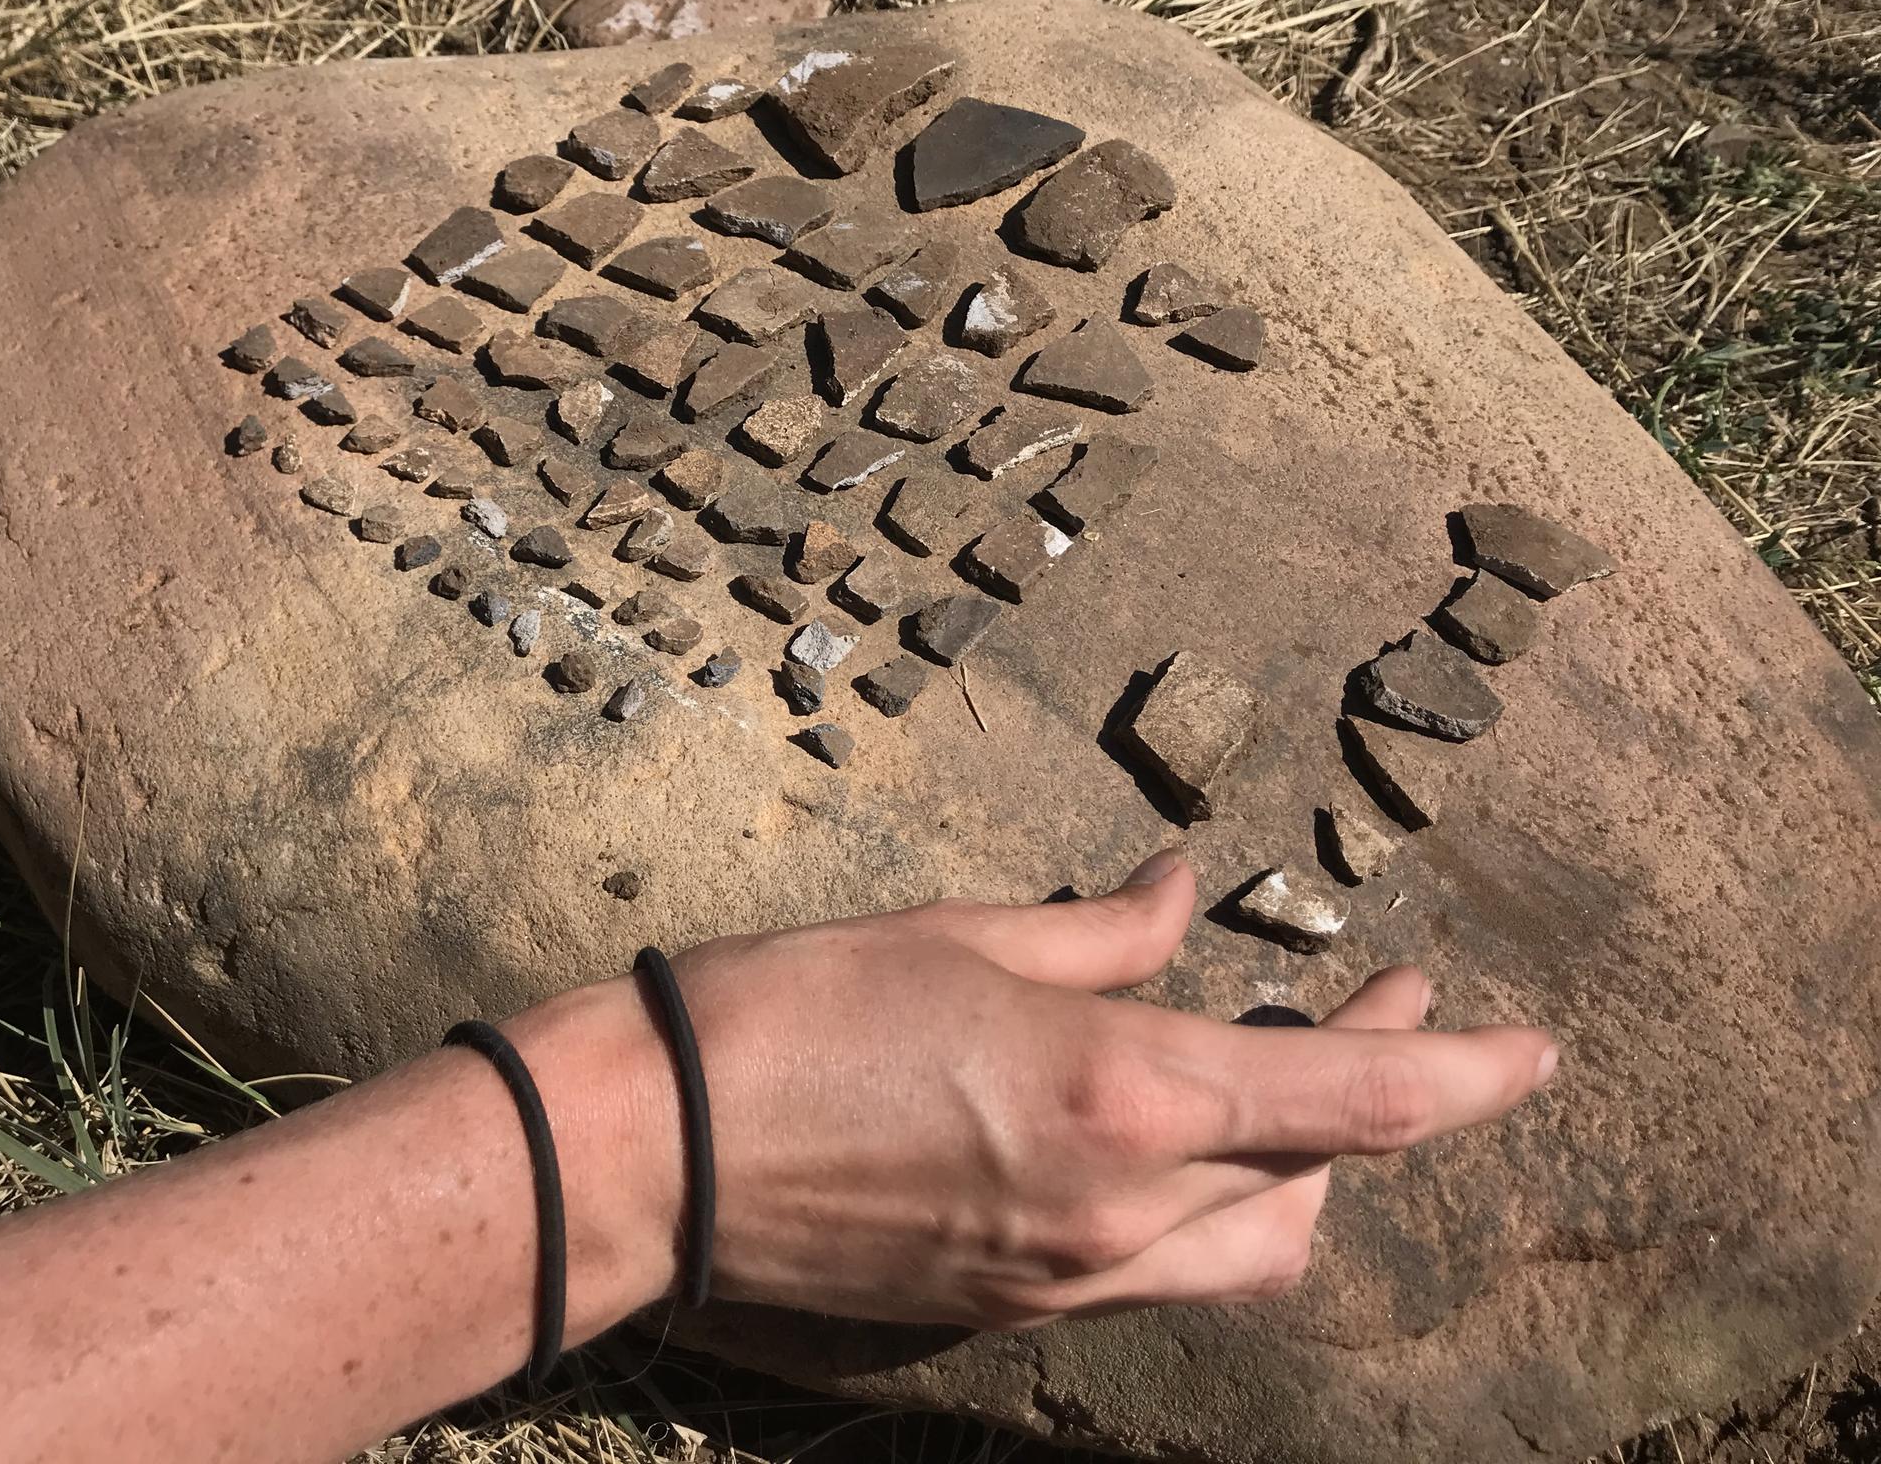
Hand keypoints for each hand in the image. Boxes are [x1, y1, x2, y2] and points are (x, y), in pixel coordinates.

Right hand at [666, 852, 1555, 1328]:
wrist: (661, 1156)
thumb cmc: (796, 1010)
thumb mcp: (959, 934)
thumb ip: (1099, 931)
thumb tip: (1182, 892)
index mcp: (1122, 1091)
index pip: (1358, 1100)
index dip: (1466, 1073)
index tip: (1535, 1049)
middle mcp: (1122, 1207)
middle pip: (1321, 1178)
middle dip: (1387, 1095)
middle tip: (1392, 994)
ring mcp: (1071, 1275)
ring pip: (1255, 1245)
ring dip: (1304, 1166)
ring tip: (1291, 1073)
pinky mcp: (1016, 1304)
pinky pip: (1165, 1271)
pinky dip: (1209, 1204)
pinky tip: (1167, 1133)